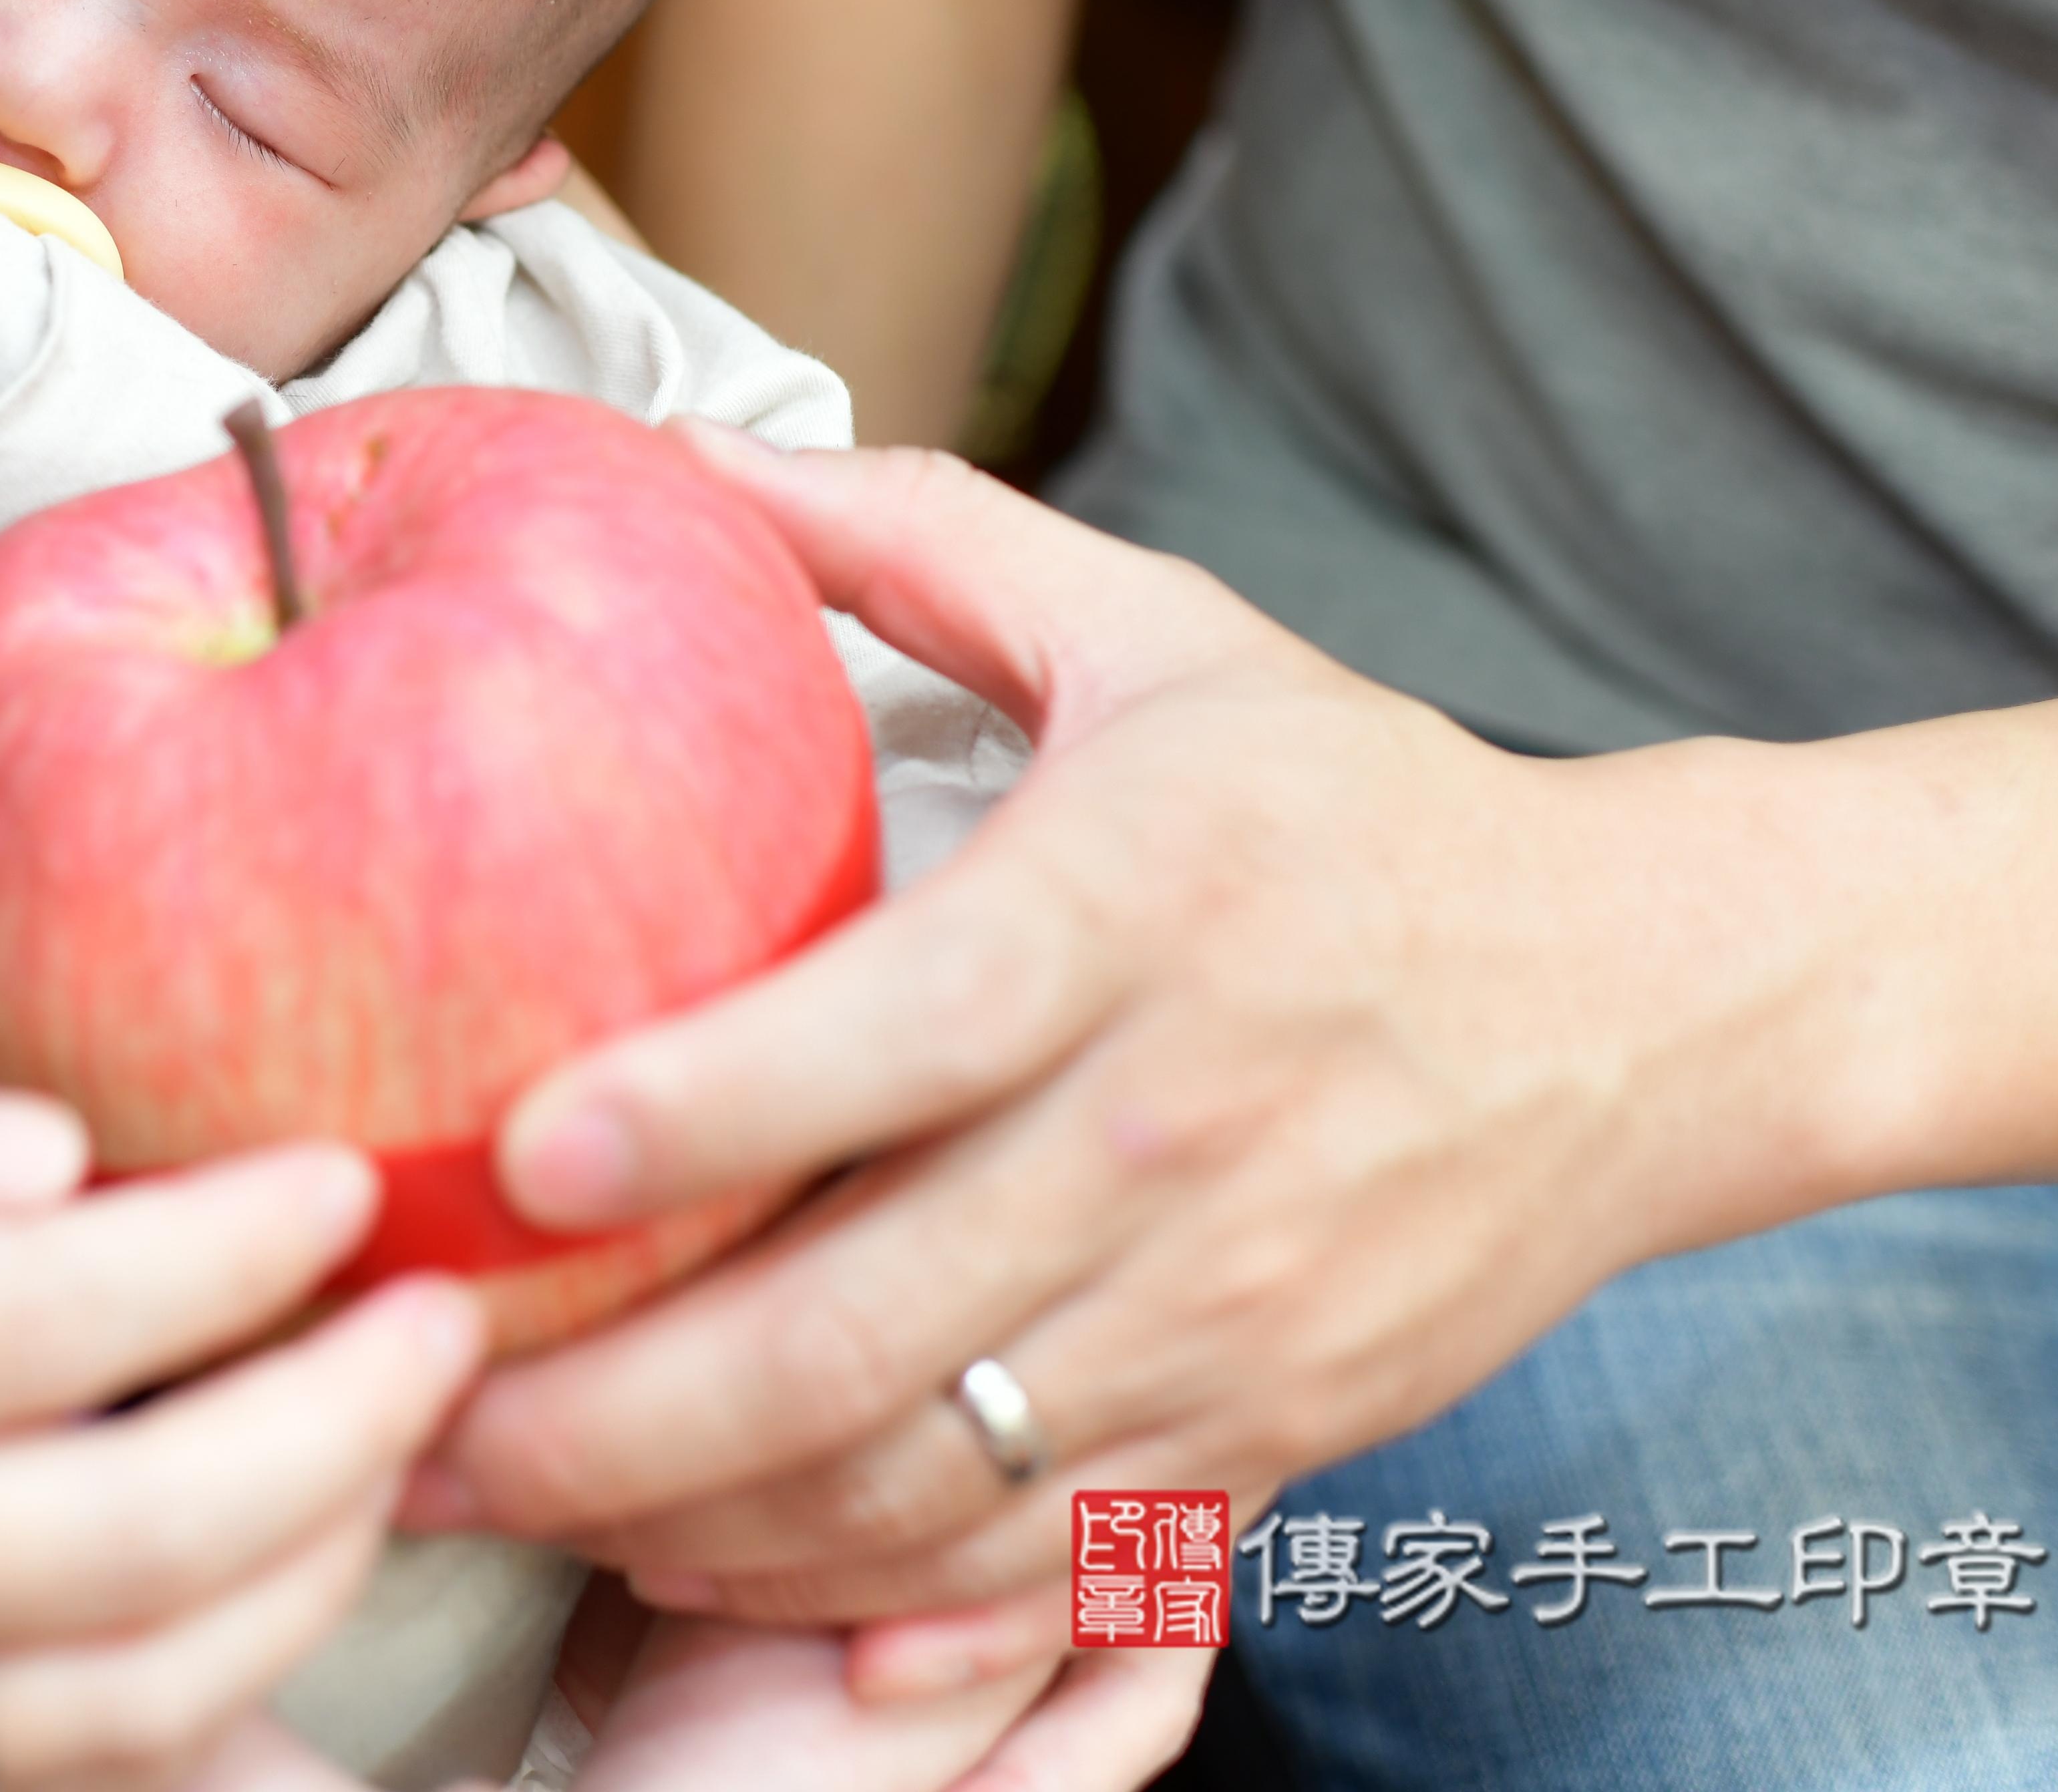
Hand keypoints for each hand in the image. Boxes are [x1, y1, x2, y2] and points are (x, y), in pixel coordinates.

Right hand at [0, 1058, 484, 1790]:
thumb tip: (56, 1162)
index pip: (32, 1309)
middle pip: (117, 1534)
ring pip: (104, 1701)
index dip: (233, 1249)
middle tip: (441, 1320)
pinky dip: (179, 1730)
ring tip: (388, 1457)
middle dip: (334, 1427)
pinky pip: (6, 1789)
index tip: (345, 1179)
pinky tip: (281, 1643)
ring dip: (299, 1581)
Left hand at [418, 437, 1823, 1689]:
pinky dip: (840, 1603)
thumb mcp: (1155, 628)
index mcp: (1129, 918)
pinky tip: (690, 1569)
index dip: (696, 1112)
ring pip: (912, 1487)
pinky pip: (1018, 1565)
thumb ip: (909, 538)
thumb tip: (675, 454)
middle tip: (409, 1412)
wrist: (1648, 1003)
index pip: (891, 1039)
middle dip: (602, 1408)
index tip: (514, 1159)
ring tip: (490, 1498)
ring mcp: (1220, 1318)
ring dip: (680, 1524)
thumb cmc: (1355, 806)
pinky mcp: (1259, 1441)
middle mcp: (1173, 1137)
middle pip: (858, 1330)